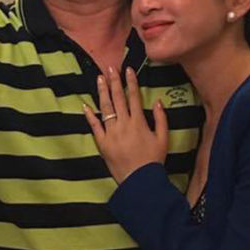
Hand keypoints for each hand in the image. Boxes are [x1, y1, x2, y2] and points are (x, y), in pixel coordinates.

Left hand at [84, 66, 167, 183]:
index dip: (131, 82)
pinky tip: (85, 105)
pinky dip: (90, 116)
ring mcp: (111, 133)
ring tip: (99, 79)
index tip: (128, 69)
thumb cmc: (153, 160)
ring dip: (102, 92)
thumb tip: (158, 101)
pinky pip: (94, 127)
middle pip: (118, 99)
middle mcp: (124, 124)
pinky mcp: (102, 143)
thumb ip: (162, 119)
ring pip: (105, 108)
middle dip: (114, 82)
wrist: (140, 180)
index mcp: (139, 122)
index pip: (134, 97)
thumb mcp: (163, 139)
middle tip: (110, 68)